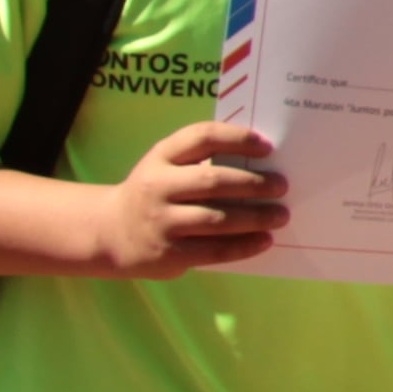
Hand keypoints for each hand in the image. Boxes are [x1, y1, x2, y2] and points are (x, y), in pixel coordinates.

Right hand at [105, 121, 288, 275]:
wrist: (111, 232)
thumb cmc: (155, 192)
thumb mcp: (165, 166)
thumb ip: (200, 159)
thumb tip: (261, 162)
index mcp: (161, 156)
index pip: (202, 138)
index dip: (237, 138)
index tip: (268, 147)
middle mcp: (158, 186)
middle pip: (213, 180)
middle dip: (253, 183)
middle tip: (281, 185)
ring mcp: (162, 222)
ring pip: (216, 219)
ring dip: (255, 217)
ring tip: (281, 215)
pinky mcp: (169, 253)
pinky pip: (214, 250)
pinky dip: (243, 246)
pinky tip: (264, 240)